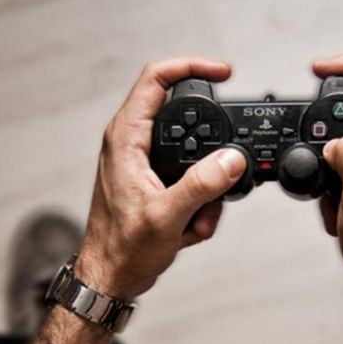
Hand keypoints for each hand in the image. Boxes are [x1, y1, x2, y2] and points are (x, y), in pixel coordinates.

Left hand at [76, 56, 246, 300]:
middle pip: (185, 119)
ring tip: (194, 220)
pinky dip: (198, 206)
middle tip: (223, 174)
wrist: (111, 278)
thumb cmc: (123, 248)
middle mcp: (132, 143)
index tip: (223, 73)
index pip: (157, 78)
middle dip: (211, 152)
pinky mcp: (154, 183)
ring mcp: (143, 163)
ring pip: (194, 157)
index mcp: (126, 138)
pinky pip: (190, 181)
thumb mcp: (167, 216)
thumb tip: (231, 160)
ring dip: (206, 192)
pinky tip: (188, 229)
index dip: (192, 66)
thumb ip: (202, 185)